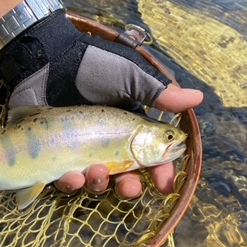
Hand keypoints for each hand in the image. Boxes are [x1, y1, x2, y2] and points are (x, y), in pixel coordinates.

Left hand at [0, 10, 202, 197]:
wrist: (48, 60)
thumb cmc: (93, 66)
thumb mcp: (130, 77)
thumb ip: (159, 94)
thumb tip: (198, 98)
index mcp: (129, 128)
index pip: (150, 158)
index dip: (160, 173)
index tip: (165, 185)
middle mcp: (107, 144)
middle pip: (123, 177)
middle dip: (129, 187)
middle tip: (128, 186)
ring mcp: (80, 152)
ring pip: (95, 182)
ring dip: (100, 184)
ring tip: (95, 172)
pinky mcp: (54, 156)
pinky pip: (65, 179)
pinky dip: (70, 183)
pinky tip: (71, 175)